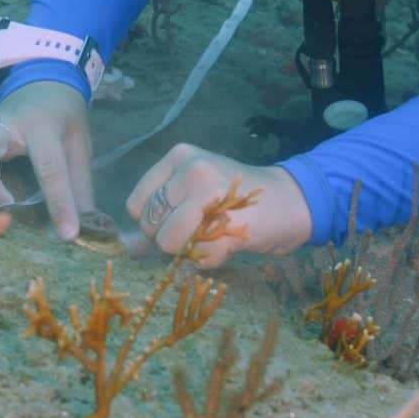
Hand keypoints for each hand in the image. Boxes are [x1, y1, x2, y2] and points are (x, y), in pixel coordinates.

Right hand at [0, 81, 92, 239]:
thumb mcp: (80, 144)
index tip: (66, 234)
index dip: (59, 203)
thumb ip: (81, 184)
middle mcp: (6, 123)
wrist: (44, 82)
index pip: (51, 167)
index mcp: (42, 126)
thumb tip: (86, 225)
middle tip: (5, 205)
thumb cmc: (63, 118)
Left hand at [125, 143, 311, 268]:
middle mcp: (191, 169)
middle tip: (202, 228)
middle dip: (170, 238)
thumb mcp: (192, 195)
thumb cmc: (237, 199)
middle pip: (151, 226)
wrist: (292, 201)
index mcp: (178, 157)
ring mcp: (210, 194)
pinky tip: (230, 243)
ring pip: (169, 243)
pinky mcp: (227, 222)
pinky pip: (199, 257)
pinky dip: (212, 259)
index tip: (178, 220)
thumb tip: (127, 248)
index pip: (137, 205)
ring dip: (189, 250)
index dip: (153, 223)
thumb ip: (159, 218)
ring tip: (215, 234)